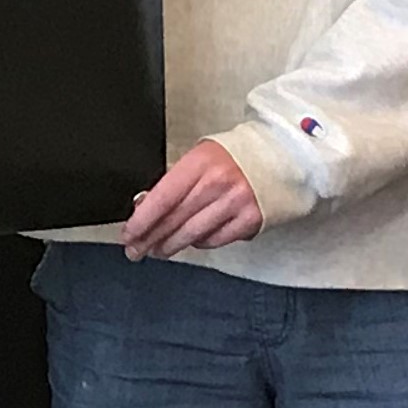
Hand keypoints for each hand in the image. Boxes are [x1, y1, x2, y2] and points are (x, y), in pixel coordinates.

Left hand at [123, 140, 262, 259]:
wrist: (279, 158)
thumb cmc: (233, 158)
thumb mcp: (200, 157)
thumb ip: (176, 181)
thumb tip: (145, 207)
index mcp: (200, 163)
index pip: (162, 198)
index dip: (142, 220)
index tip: (128, 233)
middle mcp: (218, 184)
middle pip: (174, 219)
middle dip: (149, 238)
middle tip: (135, 250)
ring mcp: (236, 204)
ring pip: (192, 235)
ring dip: (170, 246)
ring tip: (158, 250)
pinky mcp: (250, 221)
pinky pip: (215, 240)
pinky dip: (200, 243)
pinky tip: (192, 241)